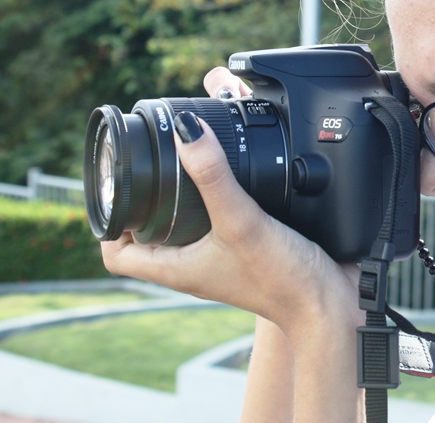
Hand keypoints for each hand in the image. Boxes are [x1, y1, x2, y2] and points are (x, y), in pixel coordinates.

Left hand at [100, 68, 360, 332]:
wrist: (328, 302)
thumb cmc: (282, 279)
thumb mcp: (241, 221)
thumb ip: (214, 177)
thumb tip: (186, 131)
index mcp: (176, 269)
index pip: (115, 255)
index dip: (106, 222)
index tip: (116, 186)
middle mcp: (193, 266)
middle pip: (147, 237)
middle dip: (141, 203)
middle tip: (149, 165)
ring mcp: (220, 260)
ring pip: (183, 230)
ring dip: (179, 201)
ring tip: (185, 165)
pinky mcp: (248, 252)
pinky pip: (219, 225)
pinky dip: (217, 202)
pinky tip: (235, 180)